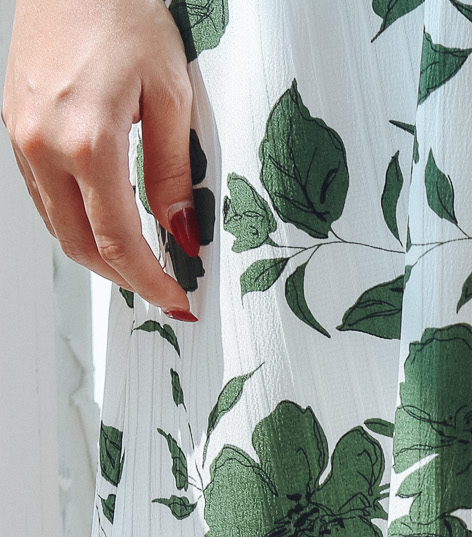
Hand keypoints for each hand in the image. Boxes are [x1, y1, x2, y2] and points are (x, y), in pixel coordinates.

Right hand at [3, 0, 197, 317]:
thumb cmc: (125, 14)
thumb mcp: (171, 96)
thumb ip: (174, 173)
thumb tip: (182, 233)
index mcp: (88, 141)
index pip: (120, 242)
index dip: (151, 282)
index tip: (178, 301)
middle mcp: (44, 144)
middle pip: (81, 246)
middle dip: (124, 278)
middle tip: (162, 288)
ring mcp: (22, 135)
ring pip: (57, 224)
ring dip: (97, 253)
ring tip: (138, 260)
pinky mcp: (14, 123)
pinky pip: (42, 194)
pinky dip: (73, 219)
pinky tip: (103, 220)